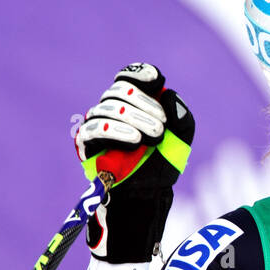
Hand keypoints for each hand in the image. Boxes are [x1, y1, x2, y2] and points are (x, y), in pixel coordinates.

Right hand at [74, 63, 194, 260]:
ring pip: (107, 108)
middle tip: (161, 126)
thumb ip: (182, 117)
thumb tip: (169, 94)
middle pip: (119, 91)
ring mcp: (98, 125)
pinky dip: (117, 132)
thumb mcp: (181, 140)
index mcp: (134, 104)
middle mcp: (113, 110)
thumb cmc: (162, 165)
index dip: (139, 74)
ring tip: (153, 137)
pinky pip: (94, 129)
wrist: (147, 195)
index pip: (128, 77)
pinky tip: (135, 141)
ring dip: (134, 119)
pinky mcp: (87, 144)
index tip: (156, 80)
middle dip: (143, 104)